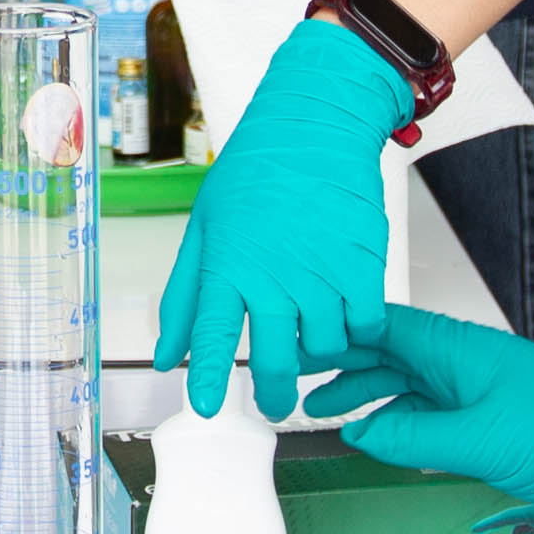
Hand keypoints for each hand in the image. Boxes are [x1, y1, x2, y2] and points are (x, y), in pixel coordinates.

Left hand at [151, 16, 412, 417]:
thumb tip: (168, 352)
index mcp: (229, 266)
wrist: (315, 125)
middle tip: (275, 404)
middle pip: (276, 360)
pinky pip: (366, 325)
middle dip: (275, 394)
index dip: (210, 380)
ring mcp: (323, 272)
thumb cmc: (256, 172)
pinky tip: (345, 316)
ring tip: (310, 337)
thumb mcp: (205, 229)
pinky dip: (357, 331)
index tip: (206, 409)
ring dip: (318, 354)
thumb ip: (186, 297)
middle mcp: (276, 275)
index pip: (215, 338)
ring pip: (326, 347)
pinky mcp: (364, 265)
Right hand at [298, 305, 533, 533]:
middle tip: (293, 374)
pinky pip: (426, 410)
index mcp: (458, 349)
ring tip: (321, 406)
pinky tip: (374, 433)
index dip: (336, 331)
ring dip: (363, 392)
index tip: (295, 340)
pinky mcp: (485, 417)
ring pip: (404, 381)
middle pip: (386, 351)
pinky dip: (394, 419)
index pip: (382, 327)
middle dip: (339, 361)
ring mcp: (473, 388)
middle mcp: (462, 361)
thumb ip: (413, 436)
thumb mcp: (481, 440)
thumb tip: (360, 433)